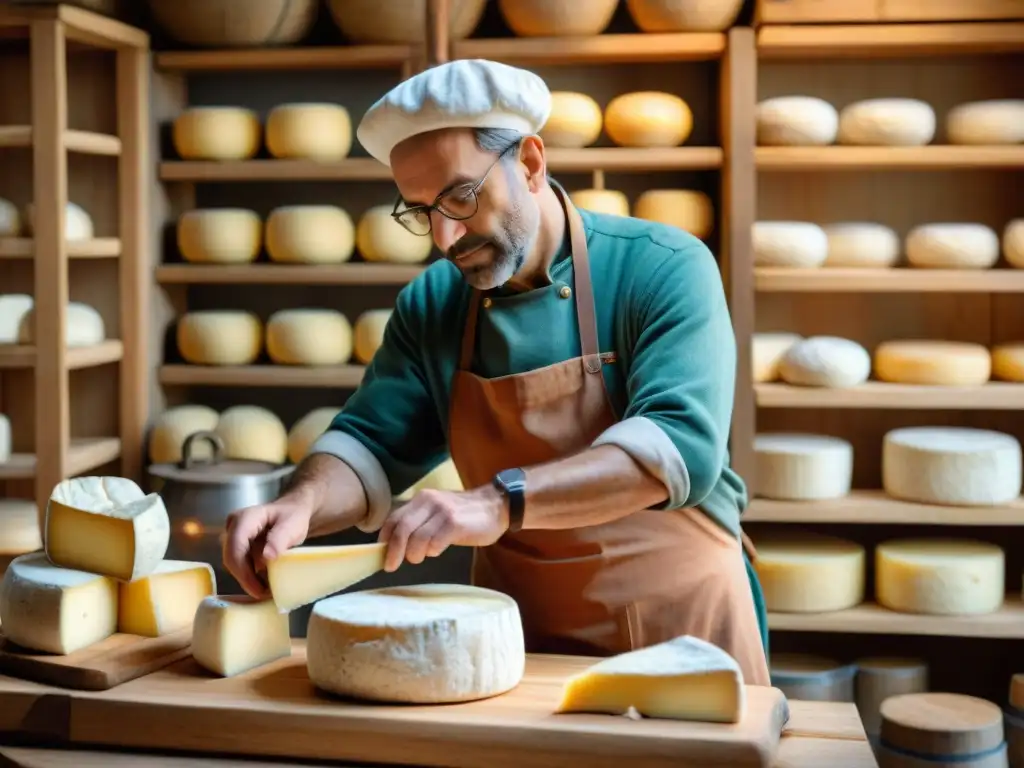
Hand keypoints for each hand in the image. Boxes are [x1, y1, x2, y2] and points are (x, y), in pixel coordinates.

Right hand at [222, 490, 313, 598]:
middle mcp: (233, 525)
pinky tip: (262, 582)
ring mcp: (232, 535)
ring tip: (265, 590)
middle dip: (245, 578)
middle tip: (263, 594)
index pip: (236, 546)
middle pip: (231, 557)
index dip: (243, 570)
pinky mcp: (236, 545)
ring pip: (233, 563)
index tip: (258, 589)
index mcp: (245, 518)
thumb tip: (266, 557)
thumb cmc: (293, 517)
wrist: (292, 512)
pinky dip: (249, 574)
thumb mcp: (293, 525)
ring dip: (247, 578)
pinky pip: (238, 563)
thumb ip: (280, 538)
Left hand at [377, 485, 507, 571]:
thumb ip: (419, 522)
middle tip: (392, 566)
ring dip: (415, 554)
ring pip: (417, 539)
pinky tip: (438, 551)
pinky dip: (432, 551)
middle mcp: (429, 502)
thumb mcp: (438, 512)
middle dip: (394, 551)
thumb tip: (396, 544)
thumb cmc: (465, 514)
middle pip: (402, 529)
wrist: (496, 506)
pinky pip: (435, 543)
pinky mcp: (455, 523)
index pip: (394, 519)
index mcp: (422, 499)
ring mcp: (443, 512)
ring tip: (422, 557)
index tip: (383, 554)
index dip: (385, 539)